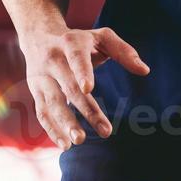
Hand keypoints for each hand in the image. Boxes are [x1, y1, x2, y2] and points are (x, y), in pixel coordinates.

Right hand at [18, 27, 149, 149]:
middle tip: (105, 132)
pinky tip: (65, 145)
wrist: (38, 35)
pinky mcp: (36, 91)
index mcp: (70, 44)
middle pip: (68, 87)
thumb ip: (124, 51)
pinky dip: (51, 128)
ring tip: (78, 142)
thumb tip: (145, 70)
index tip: (88, 89)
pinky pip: (41, 111)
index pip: (76, 58)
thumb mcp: (102, 36)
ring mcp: (41, 77)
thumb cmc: (79, 40)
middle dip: (85, 110)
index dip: (81, 72)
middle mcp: (52, 60)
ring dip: (64, 124)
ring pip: (51, 102)